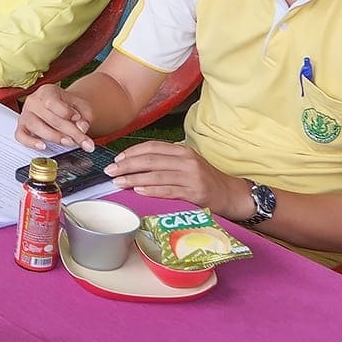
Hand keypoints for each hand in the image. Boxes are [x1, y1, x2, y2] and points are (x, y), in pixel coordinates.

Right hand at [16, 83, 93, 151]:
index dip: (66, 112)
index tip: (78, 118)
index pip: (52, 102)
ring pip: (36, 127)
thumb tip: (82, 128)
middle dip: (69, 131)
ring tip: (69, 142)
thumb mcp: (82, 107)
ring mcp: (26, 115)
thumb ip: (85, 116)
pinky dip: (31, 142)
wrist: (62, 109)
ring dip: (54, 137)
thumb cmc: (70, 107)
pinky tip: (43, 146)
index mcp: (47, 91)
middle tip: (83, 141)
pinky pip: (21, 136)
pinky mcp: (22, 127)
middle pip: (49, 118)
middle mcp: (33, 101)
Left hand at [106, 141, 250, 215]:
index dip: (132, 152)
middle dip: (127, 165)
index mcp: (182, 151)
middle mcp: (186, 160)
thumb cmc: (204, 180)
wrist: (230, 194)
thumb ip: (166, 161)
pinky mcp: (194, 192)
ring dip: (134, 178)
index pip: (152, 147)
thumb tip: (135, 164)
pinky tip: (138, 190)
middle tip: (110, 171)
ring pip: (156, 175)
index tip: (117, 159)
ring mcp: (191, 176)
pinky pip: (168, 190)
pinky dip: (151, 190)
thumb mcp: (186, 164)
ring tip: (118, 182)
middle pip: (150, 160)